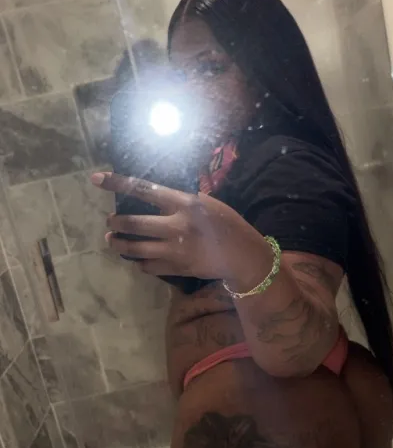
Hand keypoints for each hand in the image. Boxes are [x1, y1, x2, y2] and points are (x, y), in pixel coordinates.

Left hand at [91, 172, 272, 287]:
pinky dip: (140, 262)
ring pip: (135, 249)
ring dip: (119, 245)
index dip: (117, 183)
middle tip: (110, 222)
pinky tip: (139, 259)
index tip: (96, 178)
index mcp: (183, 203)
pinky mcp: (177, 268)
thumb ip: (180, 202)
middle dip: (115, 223)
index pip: (143, 189)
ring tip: (113, 241)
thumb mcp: (205, 204)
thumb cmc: (226, 223)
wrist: (242, 254)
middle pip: (133, 224)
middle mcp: (176, 225)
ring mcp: (175, 250)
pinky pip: (148, 267)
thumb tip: (153, 198)